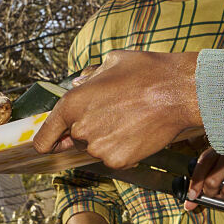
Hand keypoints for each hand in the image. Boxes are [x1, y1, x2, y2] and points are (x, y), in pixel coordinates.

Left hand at [34, 50, 201, 168]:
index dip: (47, 141)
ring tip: (130, 119)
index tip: (51, 144)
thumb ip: (89, 77)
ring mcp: (99, 148)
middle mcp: (80, 130)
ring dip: (107, 139)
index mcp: (71, 105)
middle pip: (75, 140)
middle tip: (113, 113)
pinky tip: (138, 131)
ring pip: (96, 148)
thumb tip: (80, 83)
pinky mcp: (119, 161)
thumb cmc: (147, 72)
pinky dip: (123, 149)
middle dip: (88, 130)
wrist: (179, 92)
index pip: (44, 138)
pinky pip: (114, 157)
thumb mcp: (111, 62)